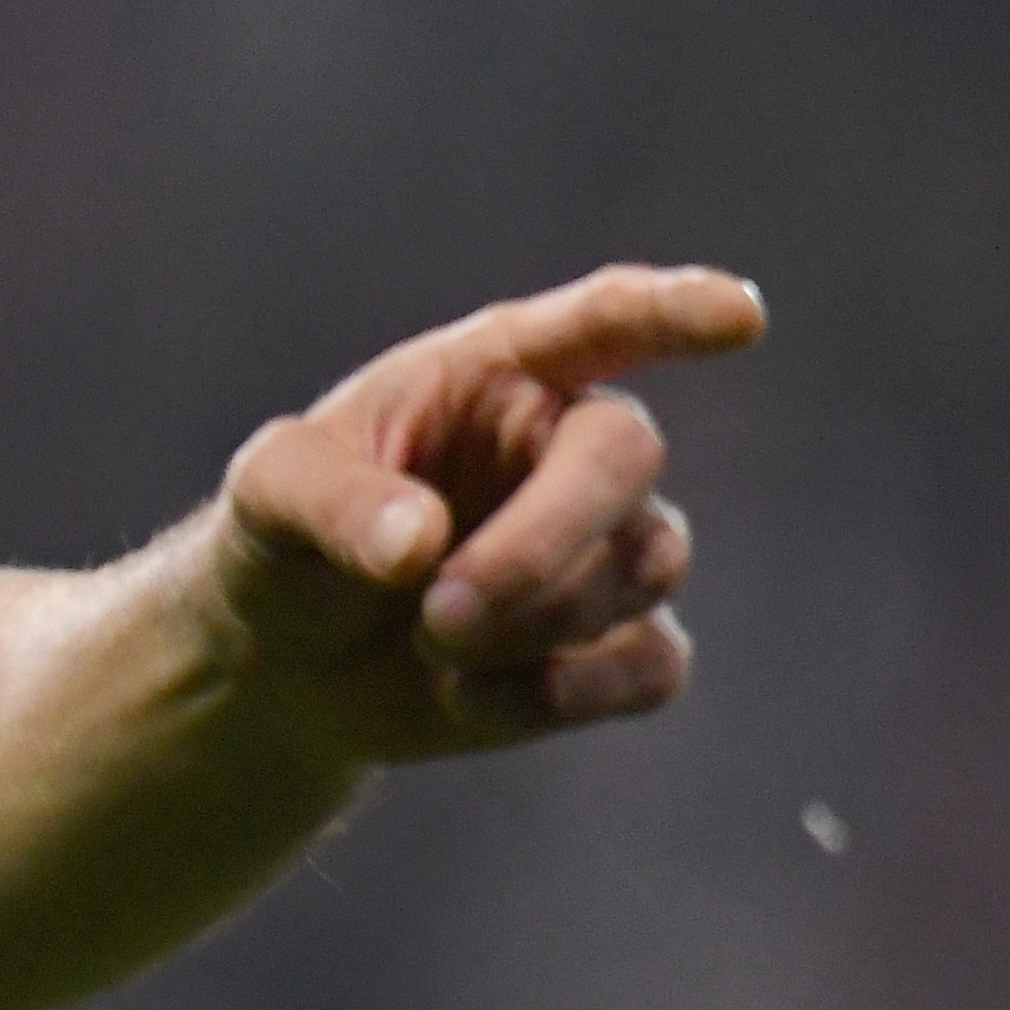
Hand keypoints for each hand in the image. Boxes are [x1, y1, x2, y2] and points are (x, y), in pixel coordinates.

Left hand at [206, 264, 767, 765]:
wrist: (288, 664)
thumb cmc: (286, 541)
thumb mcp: (270, 495)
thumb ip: (332, 501)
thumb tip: (422, 540)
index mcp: (493, 373)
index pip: (601, 321)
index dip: (673, 311)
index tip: (740, 315)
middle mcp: (565, 445)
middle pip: (626, 458)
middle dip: (544, 538)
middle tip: (438, 612)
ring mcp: (607, 546)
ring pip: (646, 566)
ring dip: (537, 617)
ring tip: (428, 642)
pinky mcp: (618, 644)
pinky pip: (651, 665)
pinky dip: (562, 692)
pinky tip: (468, 698)